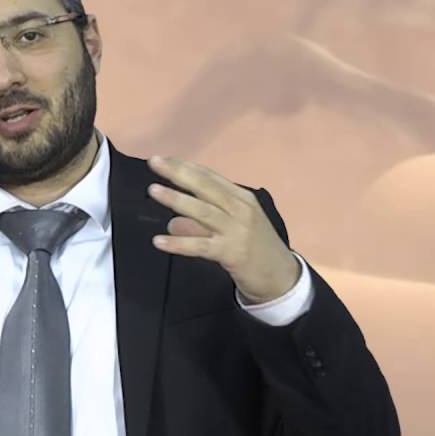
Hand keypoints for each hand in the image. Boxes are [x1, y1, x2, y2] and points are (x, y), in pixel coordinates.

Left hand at [146, 156, 300, 303]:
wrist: (281, 276)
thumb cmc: (254, 246)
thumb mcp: (235, 225)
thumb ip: (205, 219)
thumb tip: (172, 221)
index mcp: (242, 198)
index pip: (210, 177)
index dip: (185, 166)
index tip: (163, 158)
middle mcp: (240, 209)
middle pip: (205, 187)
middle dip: (178, 173)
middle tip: (154, 162)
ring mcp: (236, 231)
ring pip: (202, 211)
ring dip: (176, 199)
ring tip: (153, 190)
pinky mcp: (231, 253)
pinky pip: (200, 246)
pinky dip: (179, 243)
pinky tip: (158, 241)